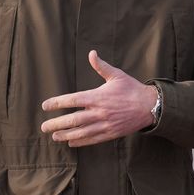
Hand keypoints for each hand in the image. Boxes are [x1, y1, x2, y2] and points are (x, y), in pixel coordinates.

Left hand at [40, 50, 157, 146]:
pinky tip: (71, 142)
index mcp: (97, 97)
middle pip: (72, 120)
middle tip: (44, 126)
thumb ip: (101, 66)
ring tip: (54, 136)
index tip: (45, 105)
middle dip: (56, 124)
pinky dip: (80, 141)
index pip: (71, 100)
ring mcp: (104, 124)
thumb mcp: (117, 75)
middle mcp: (98, 112)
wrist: (149, 106)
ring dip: (65, 135)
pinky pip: (92, 139)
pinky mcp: (110, 133)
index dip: (56, 103)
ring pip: (80, 132)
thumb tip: (91, 53)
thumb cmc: (132, 89)